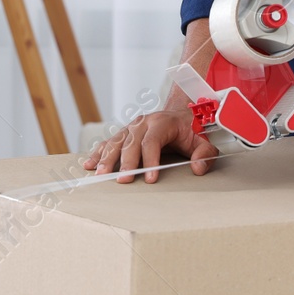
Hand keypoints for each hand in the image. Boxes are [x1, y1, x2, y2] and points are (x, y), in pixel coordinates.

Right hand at [81, 109, 217, 182]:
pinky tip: (89, 164)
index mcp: (162, 122)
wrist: (180, 113)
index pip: (152, 141)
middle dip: (125, 162)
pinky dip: (98, 153)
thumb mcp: (203, 140)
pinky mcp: (124, 133)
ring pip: (115, 141)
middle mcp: (143, 122)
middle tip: (122, 180)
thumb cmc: (190, 130)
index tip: (151, 179)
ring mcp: (131, 127)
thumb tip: (197, 168)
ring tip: (100, 174)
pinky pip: (108, 142)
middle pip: (130, 142)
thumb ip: (204, 154)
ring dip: (107, 158)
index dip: (151, 160)